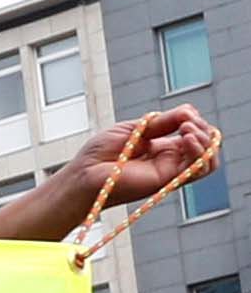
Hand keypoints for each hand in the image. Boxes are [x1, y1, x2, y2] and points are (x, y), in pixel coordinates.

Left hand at [68, 108, 220, 217]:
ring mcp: (170, 171)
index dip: (195, 120)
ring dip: (206, 142)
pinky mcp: (167, 181)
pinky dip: (199, 152)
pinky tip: (186, 138)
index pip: (194, 133)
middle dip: (204, 129)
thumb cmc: (101, 154)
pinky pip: (197, 170)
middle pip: (207, 146)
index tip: (185, 111)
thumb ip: (162, 122)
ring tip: (187, 130)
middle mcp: (171, 160)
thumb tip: (190, 111)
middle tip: (187, 121)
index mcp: (163, 146)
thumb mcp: (135, 129)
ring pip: (209, 161)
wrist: (84, 175)